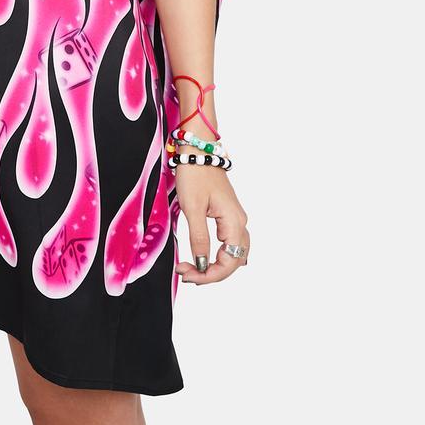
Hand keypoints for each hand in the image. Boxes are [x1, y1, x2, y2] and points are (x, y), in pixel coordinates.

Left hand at [173, 165, 249, 284]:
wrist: (197, 150)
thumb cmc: (194, 174)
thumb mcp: (192, 208)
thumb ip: (199, 238)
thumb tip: (202, 264)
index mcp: (234, 222)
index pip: (228, 262)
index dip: (209, 275)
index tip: (187, 274)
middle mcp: (239, 222)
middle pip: (233, 261)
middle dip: (210, 273)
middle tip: (185, 273)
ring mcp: (235, 218)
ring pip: (232, 253)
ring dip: (214, 265)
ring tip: (191, 269)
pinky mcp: (227, 215)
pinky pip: (228, 243)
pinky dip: (216, 254)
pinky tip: (202, 258)